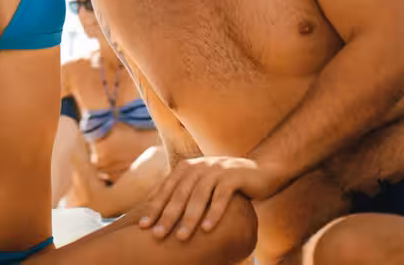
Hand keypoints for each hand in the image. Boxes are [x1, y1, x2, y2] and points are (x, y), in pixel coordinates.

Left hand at [138, 156, 278, 241]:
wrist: (259, 171)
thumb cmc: (224, 183)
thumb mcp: (201, 184)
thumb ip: (182, 191)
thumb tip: (154, 208)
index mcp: (187, 168)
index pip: (167, 189)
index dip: (154, 207)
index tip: (143, 226)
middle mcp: (200, 166)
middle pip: (180, 193)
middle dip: (168, 216)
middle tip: (158, 235)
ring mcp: (217, 170)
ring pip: (199, 196)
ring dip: (189, 218)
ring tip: (181, 237)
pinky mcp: (234, 176)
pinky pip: (222, 196)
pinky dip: (214, 213)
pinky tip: (207, 229)